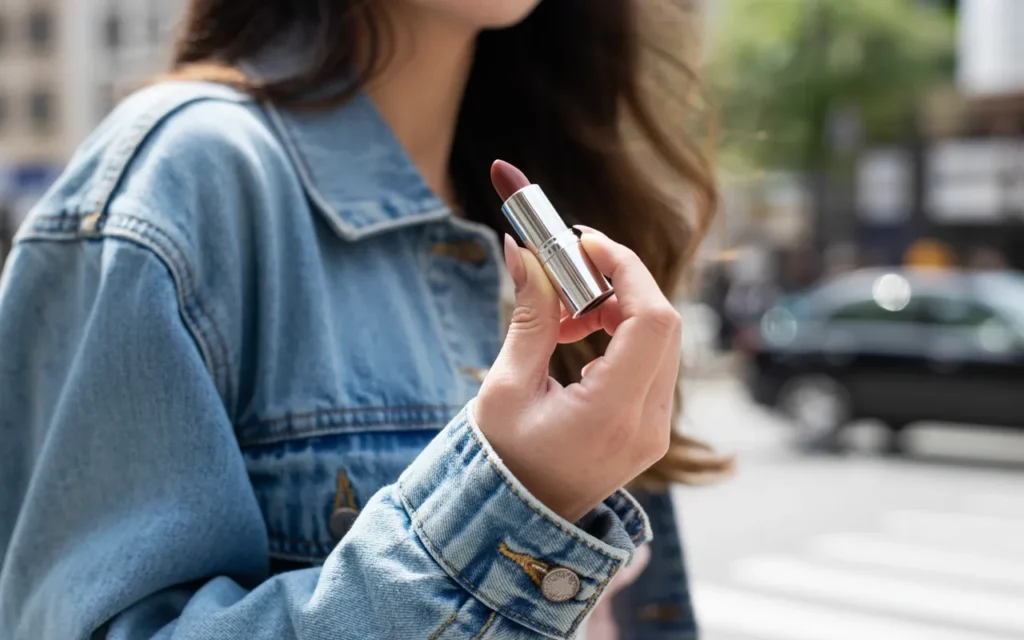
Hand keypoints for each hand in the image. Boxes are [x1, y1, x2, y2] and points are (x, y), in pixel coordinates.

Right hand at [476, 228, 681, 521]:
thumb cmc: (502, 462)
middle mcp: (648, 425)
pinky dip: (621, 334)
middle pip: (663, 323)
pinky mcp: (651, 428)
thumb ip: (528, 316)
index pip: (651, 320)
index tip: (585, 243)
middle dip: (621, 281)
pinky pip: (652, 362)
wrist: (517, 521)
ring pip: (661, 339)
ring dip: (618, 307)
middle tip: (570, 266)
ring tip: (564, 314)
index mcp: (612, 415)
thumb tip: (523, 251)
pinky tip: (577, 336)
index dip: (626, 269)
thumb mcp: (507, 386)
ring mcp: (656, 430)